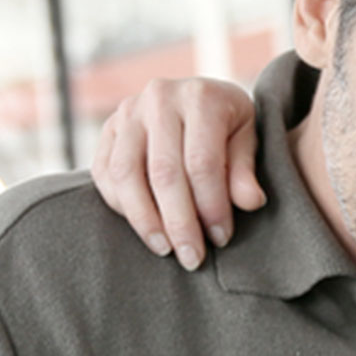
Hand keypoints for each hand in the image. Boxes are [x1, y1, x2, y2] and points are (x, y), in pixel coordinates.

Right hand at [91, 77, 262, 269]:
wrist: (196, 99)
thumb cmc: (227, 125)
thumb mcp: (247, 140)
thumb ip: (245, 171)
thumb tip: (250, 202)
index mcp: (200, 97)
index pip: (202, 162)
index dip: (211, 206)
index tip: (220, 238)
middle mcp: (159, 98)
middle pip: (163, 172)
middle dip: (179, 223)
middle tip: (192, 257)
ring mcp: (128, 112)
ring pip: (125, 175)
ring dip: (145, 220)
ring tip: (165, 248)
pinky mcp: (108, 130)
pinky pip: (105, 174)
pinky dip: (122, 206)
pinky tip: (146, 228)